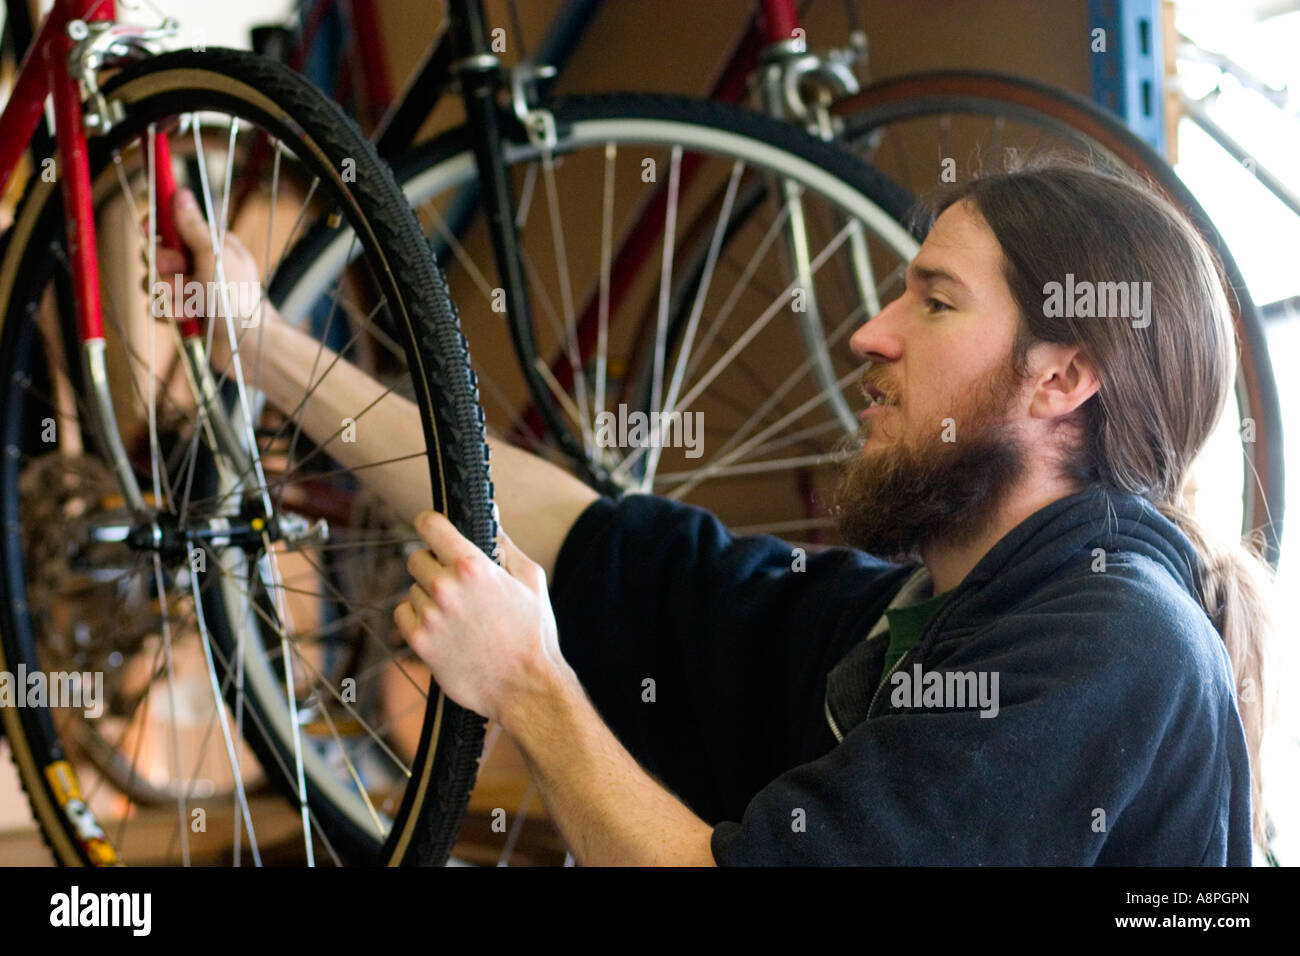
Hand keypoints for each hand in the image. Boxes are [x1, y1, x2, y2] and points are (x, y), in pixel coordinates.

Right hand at [147, 189, 278, 373]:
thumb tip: (181, 194)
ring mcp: (189, 290)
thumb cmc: (238, 299)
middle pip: (157, 255)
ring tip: (193, 304)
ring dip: (170, 294)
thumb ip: (194, 228)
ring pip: (153, 283)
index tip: (148, 229)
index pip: (173, 226)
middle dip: (165, 267)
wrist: (246, 345)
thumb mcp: (215, 256)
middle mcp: (197, 265)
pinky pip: (158, 308)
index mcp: (210, 245)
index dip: (156, 226)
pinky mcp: (182, 313)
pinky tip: (190, 319)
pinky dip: (171, 314)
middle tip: (183, 274)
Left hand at [394, 511, 569, 726]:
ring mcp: (430, 616)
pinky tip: (441, 628)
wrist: (525, 687)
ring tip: (457, 615)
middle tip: (454, 583)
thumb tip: (488, 519)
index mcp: (473, 566)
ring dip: (428, 596)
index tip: (433, 530)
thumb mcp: (531, 579)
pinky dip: (417, 618)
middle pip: (416, 557)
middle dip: (433, 565)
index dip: (430, 524)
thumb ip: (505, 545)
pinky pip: (402, 614)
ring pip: (412, 589)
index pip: (429, 524)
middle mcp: (446, 587)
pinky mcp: (419, 642)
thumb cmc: (533, 633)